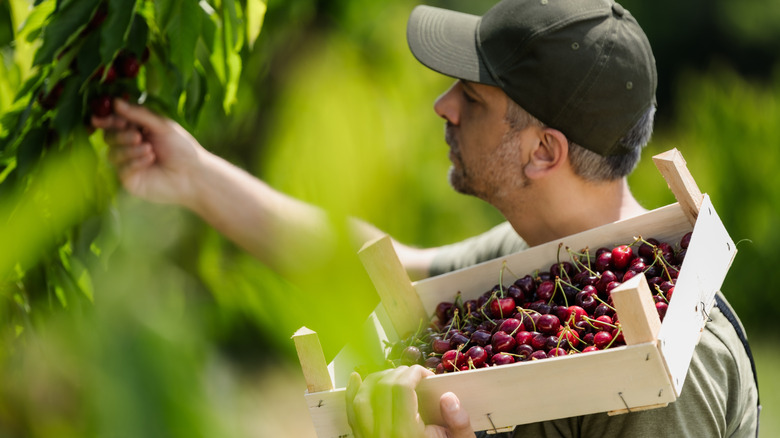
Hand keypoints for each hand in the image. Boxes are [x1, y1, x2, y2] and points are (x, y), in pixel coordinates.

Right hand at [91, 99, 205, 206]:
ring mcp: (128, 163)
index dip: (107, 119)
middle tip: (137, 136)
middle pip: (109, 137)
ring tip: (149, 150)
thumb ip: (139, 114)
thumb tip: (116, 102)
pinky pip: (121, 168)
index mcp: (137, 130)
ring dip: (129, 149)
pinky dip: (134, 161)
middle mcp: (130, 146)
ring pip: (112, 153)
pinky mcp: (129, 179)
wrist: (193, 175)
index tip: (101, 118)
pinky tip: (150, 160)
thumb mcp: (162, 126)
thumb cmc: (182, 148)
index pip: (114, 122)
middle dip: (120, 135)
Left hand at [346, 365, 474, 437]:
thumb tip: (448, 397)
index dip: (414, 373)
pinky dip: (353, 393)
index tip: (427, 375)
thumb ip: (459, 423)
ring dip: (377, 379)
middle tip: (415, 376)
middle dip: (399, 373)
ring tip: (395, 376)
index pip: (402, 388)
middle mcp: (383, 434)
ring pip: (362, 398)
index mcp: (407, 433)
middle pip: (382, 389)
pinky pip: (351, 414)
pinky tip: (356, 378)